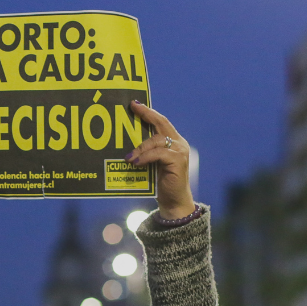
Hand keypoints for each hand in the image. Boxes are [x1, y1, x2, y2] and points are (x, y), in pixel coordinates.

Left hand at [127, 101, 194, 219]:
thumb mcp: (151, 163)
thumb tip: (126, 141)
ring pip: (157, 140)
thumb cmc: (160, 183)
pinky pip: (159, 153)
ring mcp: (180, 151)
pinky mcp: (178, 161)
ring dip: (140, 147)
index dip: (149, 112)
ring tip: (128, 157)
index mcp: (173, 141)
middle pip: (162, 123)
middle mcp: (178, 143)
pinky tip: (135, 162)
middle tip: (133, 109)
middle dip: (147, 114)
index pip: (161, 122)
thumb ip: (146, 151)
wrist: (173, 201)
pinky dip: (145, 157)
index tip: (134, 103)